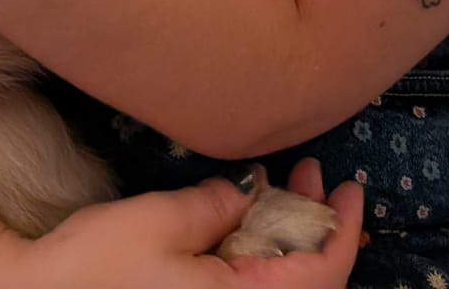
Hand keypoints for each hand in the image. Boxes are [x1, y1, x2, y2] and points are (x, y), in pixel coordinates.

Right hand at [23, 163, 363, 287]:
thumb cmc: (97, 266)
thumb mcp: (163, 221)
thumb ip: (219, 205)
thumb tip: (254, 190)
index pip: (322, 276)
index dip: (343, 231)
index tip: (351, 188)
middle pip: (305, 282)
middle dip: (315, 223)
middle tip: (311, 170)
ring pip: (275, 284)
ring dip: (285, 234)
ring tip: (280, 183)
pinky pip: (244, 287)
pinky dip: (255, 251)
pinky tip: (243, 215)